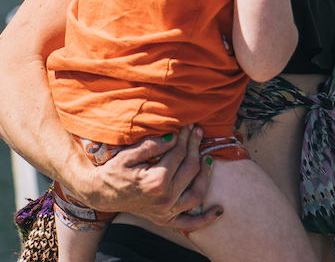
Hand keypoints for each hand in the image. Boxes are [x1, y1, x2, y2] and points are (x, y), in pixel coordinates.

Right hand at [80, 125, 219, 231]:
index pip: (179, 154)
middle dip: (195, 147)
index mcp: (155, 181)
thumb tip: (176, 137)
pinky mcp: (165, 219)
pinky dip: (206, 219)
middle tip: (198, 132)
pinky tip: (219, 210)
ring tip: (207, 157)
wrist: (101, 194)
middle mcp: (164, 199)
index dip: (186, 137)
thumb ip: (153, 145)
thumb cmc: (114, 172)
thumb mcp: (129, 155)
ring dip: (206, 175)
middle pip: (190, 169)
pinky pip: (190, 223)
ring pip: (197, 193)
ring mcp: (166, 212)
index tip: (189, 126)